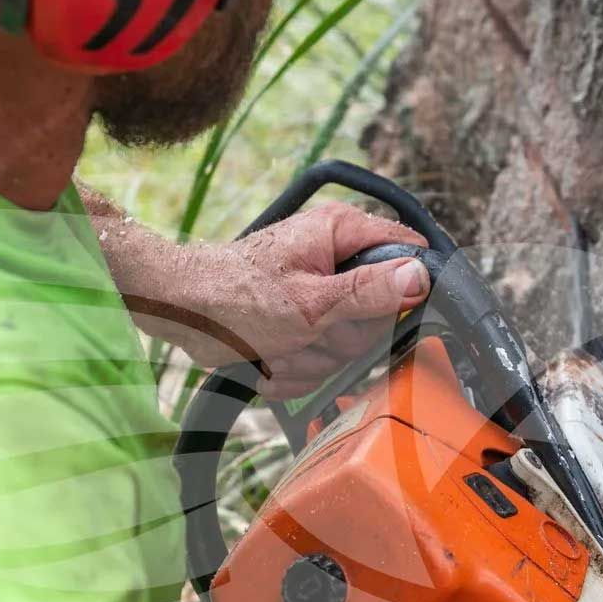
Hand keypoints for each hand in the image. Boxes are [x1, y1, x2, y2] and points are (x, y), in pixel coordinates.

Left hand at [136, 203, 431, 397]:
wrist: (182, 316)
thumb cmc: (233, 296)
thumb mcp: (310, 301)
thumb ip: (369, 292)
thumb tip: (420, 277)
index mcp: (341, 233)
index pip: (408, 250)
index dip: (407, 287)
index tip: (385, 313)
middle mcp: (336, 259)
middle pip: (381, 313)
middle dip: (343, 336)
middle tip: (310, 331)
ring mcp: (322, 296)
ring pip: (350, 345)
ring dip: (314, 358)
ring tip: (281, 345)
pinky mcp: (306, 326)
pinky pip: (324, 362)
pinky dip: (297, 368)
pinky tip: (272, 358)